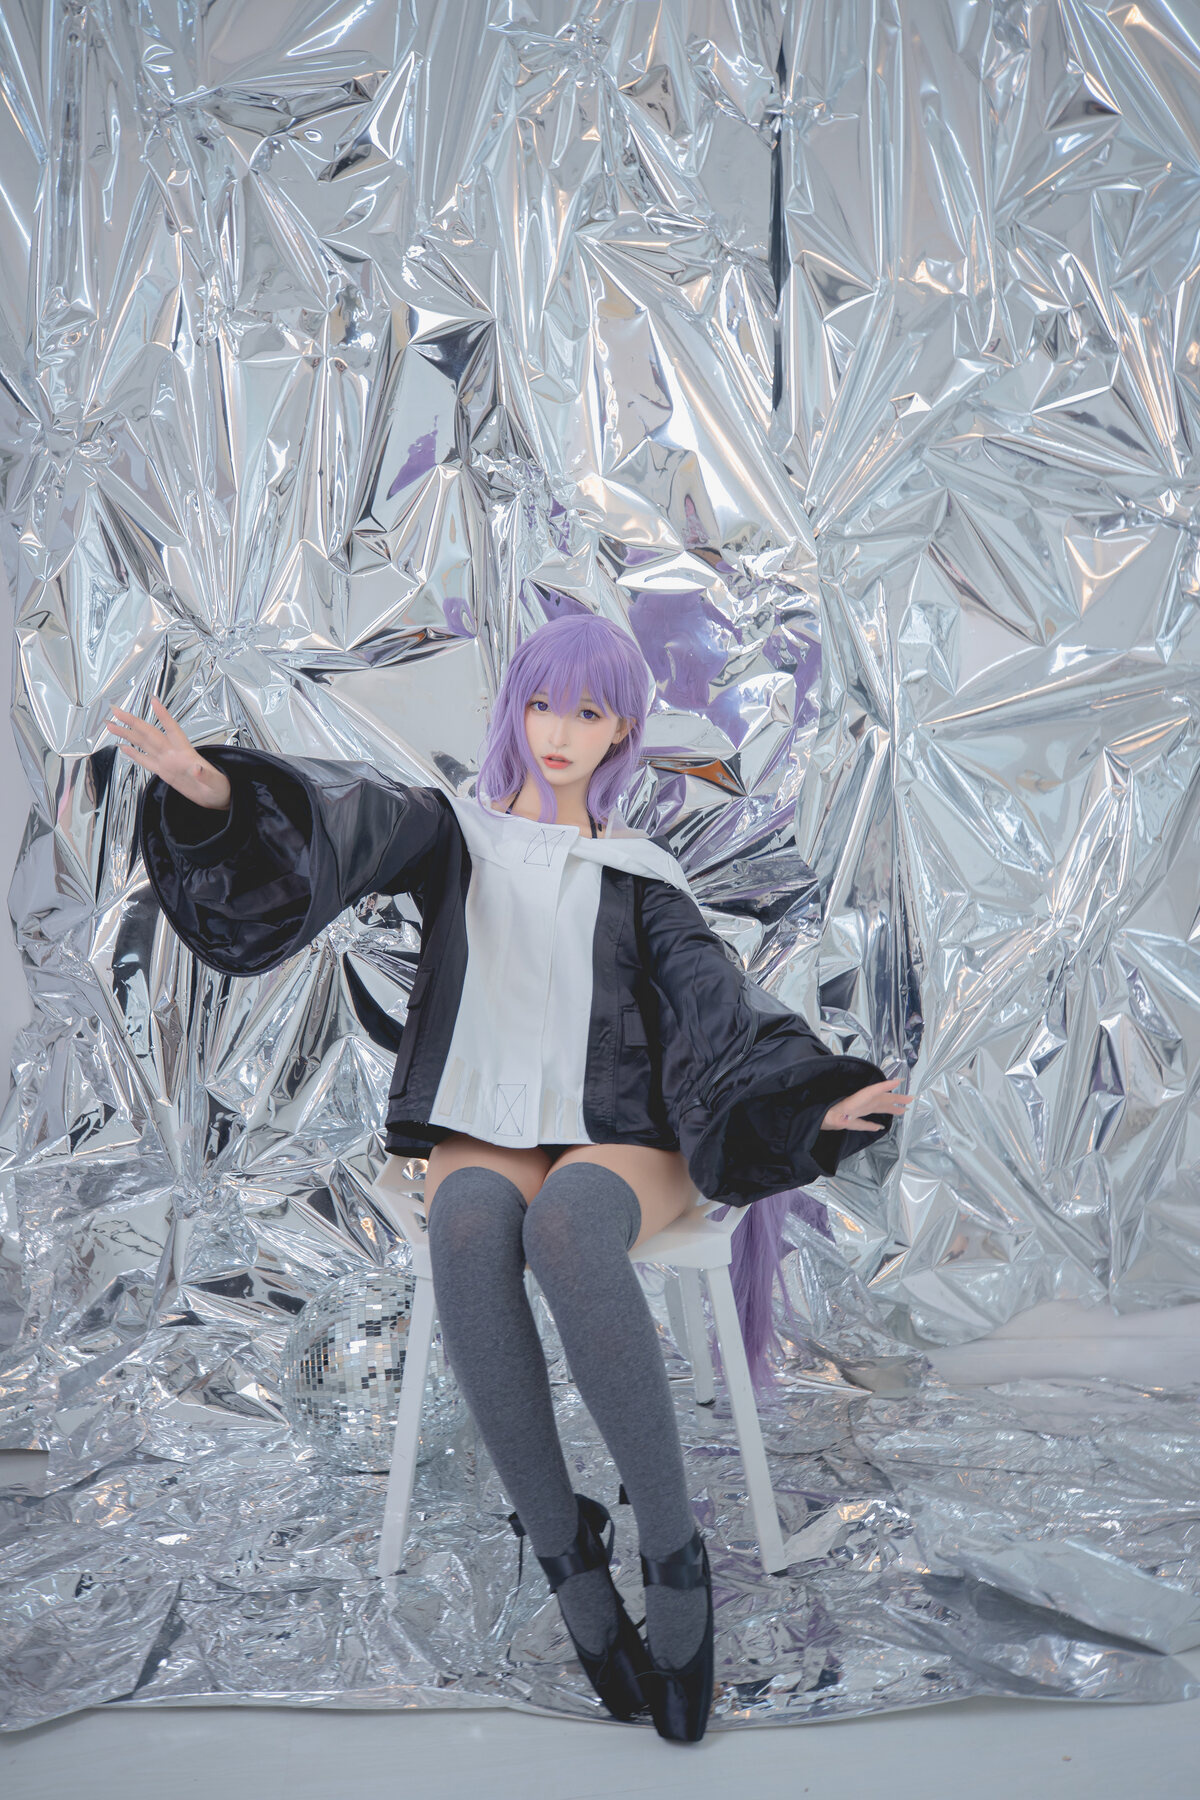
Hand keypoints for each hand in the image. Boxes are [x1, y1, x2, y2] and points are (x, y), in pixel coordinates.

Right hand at [106, 697, 232, 811]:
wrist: (216, 798)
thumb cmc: (219, 788)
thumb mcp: (215, 783)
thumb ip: (205, 775)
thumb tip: (197, 769)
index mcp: (186, 753)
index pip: (172, 729)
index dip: (163, 716)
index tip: (154, 701)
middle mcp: (174, 754)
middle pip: (149, 734)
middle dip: (133, 721)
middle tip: (116, 711)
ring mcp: (167, 762)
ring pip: (143, 744)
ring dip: (128, 734)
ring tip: (112, 726)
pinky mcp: (164, 772)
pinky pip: (146, 761)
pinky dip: (134, 754)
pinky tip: (123, 747)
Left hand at [821, 1078, 912, 1132]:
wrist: (808, 1120)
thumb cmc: (819, 1118)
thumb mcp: (829, 1119)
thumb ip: (840, 1119)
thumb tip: (848, 1120)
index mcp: (852, 1103)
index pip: (871, 1092)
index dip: (884, 1086)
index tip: (898, 1081)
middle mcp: (856, 1105)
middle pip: (878, 1100)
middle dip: (894, 1098)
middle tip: (911, 1098)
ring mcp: (853, 1112)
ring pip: (875, 1109)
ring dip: (889, 1108)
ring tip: (903, 1110)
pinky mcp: (849, 1119)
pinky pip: (864, 1121)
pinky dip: (873, 1123)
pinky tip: (880, 1126)